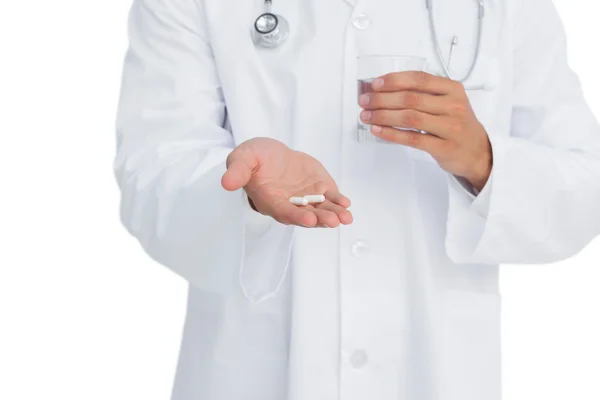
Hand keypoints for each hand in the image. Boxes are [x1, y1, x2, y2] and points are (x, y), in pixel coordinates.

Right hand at [221, 137, 352, 227]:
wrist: (271, 153)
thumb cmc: (254, 158)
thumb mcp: (243, 158)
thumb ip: (238, 170)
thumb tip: (226, 182)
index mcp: (270, 200)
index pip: (283, 211)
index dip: (295, 216)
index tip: (308, 218)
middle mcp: (290, 204)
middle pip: (305, 215)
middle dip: (320, 219)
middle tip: (333, 221)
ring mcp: (306, 198)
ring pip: (320, 210)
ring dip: (333, 214)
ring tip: (345, 217)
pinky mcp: (319, 190)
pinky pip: (330, 198)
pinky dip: (338, 202)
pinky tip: (346, 204)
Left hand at [359, 71, 492, 190]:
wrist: (478, 152)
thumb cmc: (457, 124)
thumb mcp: (448, 102)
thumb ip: (423, 94)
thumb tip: (385, 90)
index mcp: (452, 89)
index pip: (419, 79)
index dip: (394, 80)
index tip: (375, 84)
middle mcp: (453, 106)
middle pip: (411, 98)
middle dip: (382, 99)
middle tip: (365, 101)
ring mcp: (450, 127)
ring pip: (410, 118)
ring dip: (383, 116)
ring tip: (366, 116)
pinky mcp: (444, 147)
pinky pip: (412, 138)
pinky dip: (391, 134)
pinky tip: (378, 130)